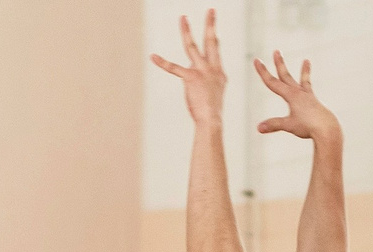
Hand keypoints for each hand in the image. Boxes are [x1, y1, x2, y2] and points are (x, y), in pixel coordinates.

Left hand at [150, 10, 226, 128]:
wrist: (211, 119)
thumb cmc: (212, 112)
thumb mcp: (215, 95)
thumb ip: (211, 85)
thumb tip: (206, 84)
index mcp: (219, 72)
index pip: (215, 52)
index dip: (214, 40)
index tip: (214, 32)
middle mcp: (212, 68)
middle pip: (211, 41)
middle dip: (210, 24)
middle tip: (211, 10)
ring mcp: (201, 70)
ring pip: (192, 46)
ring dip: (186, 31)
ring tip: (183, 18)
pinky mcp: (190, 77)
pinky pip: (173, 68)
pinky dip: (162, 62)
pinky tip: (153, 56)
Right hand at [253, 51, 337, 142]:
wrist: (327, 128)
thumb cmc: (308, 126)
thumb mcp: (289, 125)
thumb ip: (273, 124)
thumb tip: (258, 128)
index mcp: (291, 95)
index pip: (272, 82)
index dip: (262, 72)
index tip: (256, 61)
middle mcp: (299, 92)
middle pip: (286, 76)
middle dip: (279, 64)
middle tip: (277, 51)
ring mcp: (308, 96)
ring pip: (302, 80)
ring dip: (304, 71)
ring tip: (307, 61)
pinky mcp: (314, 102)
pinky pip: (311, 92)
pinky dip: (310, 90)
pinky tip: (308, 92)